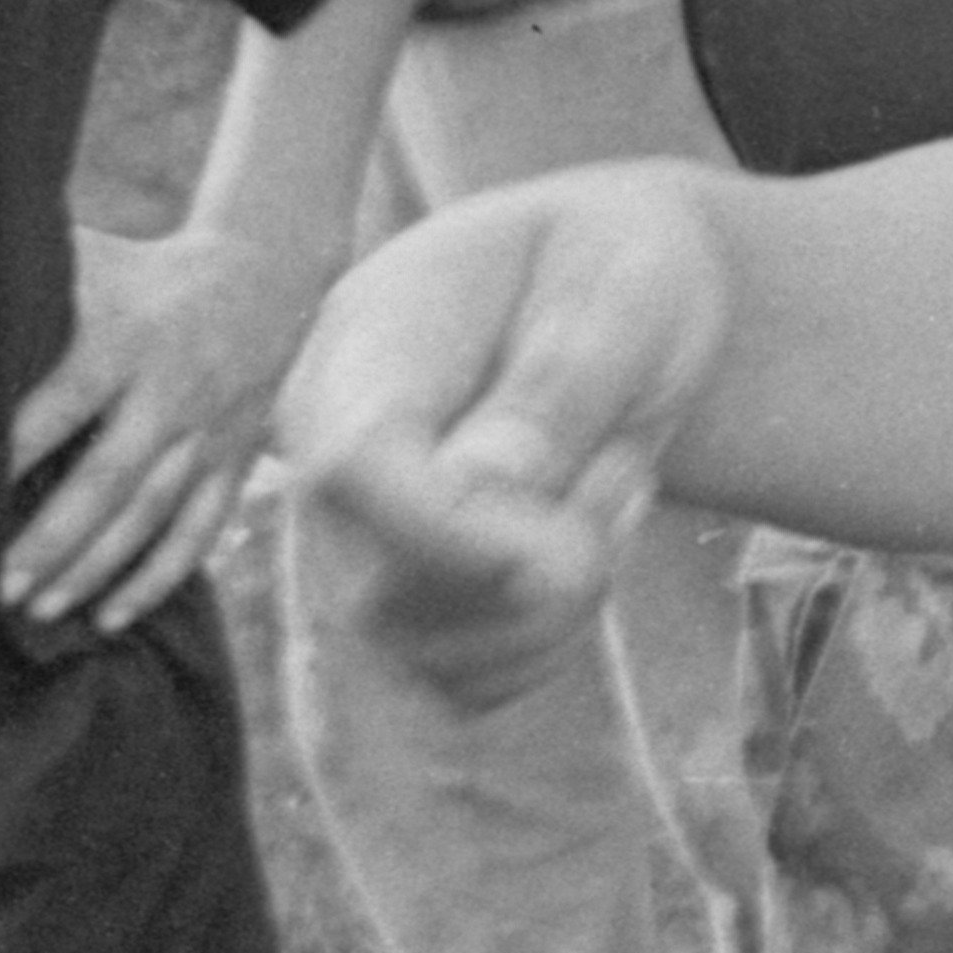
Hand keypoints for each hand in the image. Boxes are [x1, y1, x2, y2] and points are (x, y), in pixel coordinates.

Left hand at [2, 217, 336, 636]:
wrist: (265, 277)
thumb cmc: (144, 272)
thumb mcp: (95, 260)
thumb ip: (28, 274)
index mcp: (126, 339)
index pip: (68, 401)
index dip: (20, 447)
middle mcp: (170, 392)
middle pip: (111, 476)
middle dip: (55, 537)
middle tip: (0, 585)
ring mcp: (207, 434)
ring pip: (152, 513)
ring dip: (98, 567)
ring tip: (42, 609)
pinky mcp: (231, 462)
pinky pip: (198, 530)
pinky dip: (159, 578)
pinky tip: (113, 616)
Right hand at [283, 172, 730, 708]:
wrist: (607, 294)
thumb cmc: (618, 270)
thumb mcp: (630, 289)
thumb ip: (562, 380)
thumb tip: (486, 484)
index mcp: (368, 344)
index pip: (355, 466)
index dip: (455, 531)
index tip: (571, 539)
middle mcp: (323, 447)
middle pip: (381, 590)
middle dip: (540, 571)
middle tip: (629, 469)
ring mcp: (346, 531)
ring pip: (430, 655)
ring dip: (561, 604)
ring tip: (610, 483)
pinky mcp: (393, 599)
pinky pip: (470, 682)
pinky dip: (552, 640)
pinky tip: (581, 544)